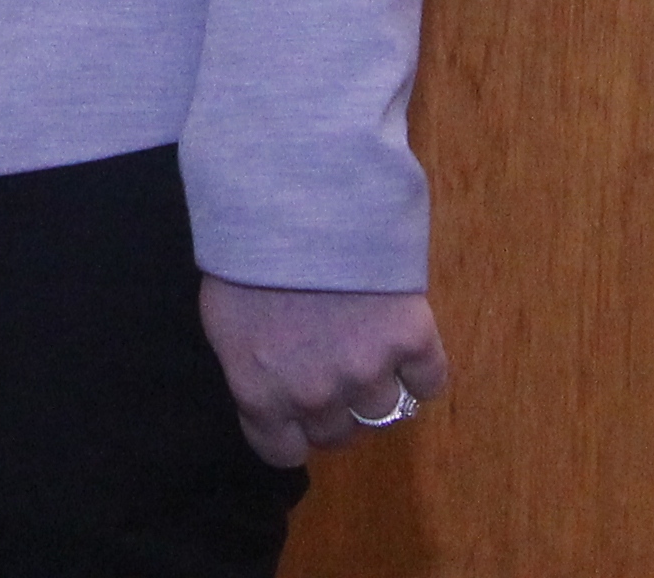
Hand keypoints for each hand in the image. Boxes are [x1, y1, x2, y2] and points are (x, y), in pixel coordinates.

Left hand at [199, 278, 448, 464]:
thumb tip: (271, 392)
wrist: (293, 201)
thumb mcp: (224, 316)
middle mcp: (316, 396)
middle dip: (335, 408)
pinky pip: (429, 382)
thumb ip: (250, 367)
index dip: (289, 431)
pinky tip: (402, 337)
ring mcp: (368, 372)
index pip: (281, 452)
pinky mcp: (413, 343)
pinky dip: (420, 367)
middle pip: (338, 434)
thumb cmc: (244, 253)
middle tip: (330, 365)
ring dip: (377, 387)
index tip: (293, 410)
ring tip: (364, 343)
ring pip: (386, 412)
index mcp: (261, 392)